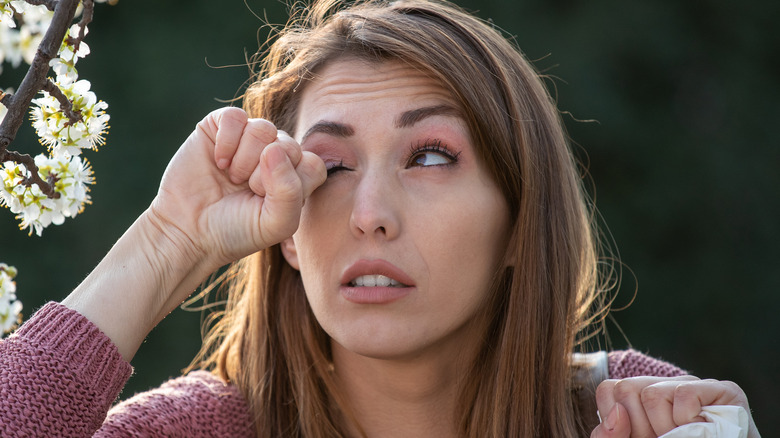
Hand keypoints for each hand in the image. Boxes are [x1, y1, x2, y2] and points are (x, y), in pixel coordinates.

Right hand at [63, 107, 325, 360]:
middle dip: (264, 174)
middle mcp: (276, 154)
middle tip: (246, 191)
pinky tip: (218, 161)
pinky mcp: (221, 127)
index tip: (267, 203)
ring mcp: (249, 139)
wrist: (188, 230)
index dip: (290, 184)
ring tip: (232, 177)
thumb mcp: (275, 224)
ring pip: (263, 128)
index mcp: (295, 176)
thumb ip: (290, 192)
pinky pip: (235, 117)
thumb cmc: (236, 230)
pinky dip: (227, 142)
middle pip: (289, 144)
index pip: (313, 164)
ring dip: (244, 159)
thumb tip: (275, 148)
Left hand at [590, 376, 759, 437]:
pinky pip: (684, 395)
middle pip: (626, 388)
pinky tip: (703, 431)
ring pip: (652, 394)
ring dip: (665, 429)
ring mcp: (694, 385)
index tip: (638, 437)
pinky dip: (688, 422)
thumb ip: (612, 435)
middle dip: (640, 426)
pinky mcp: (724, 390)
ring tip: (683, 437)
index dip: (617, 419)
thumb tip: (618, 413)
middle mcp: (665, 386)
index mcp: (641, 399)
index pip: (608, 389)